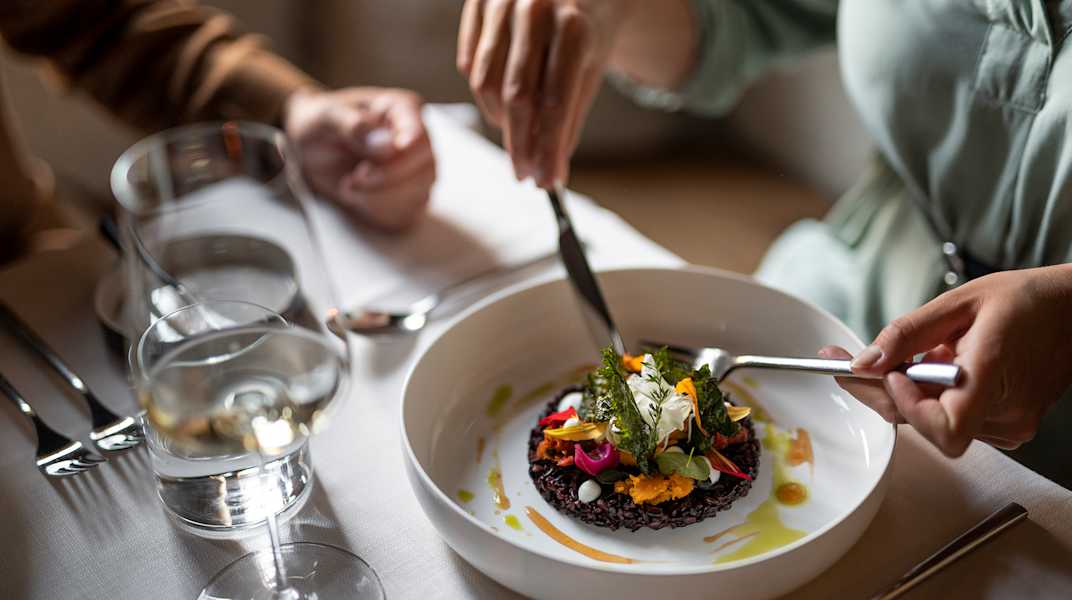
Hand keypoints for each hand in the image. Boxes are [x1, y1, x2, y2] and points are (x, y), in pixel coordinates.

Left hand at [283, 87, 435, 230]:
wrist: (312, 149)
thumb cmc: (322, 125)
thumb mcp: (325, 117)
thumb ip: (351, 124)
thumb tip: (385, 144)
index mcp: (401, 109)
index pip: (419, 128)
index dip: (413, 140)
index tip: (400, 147)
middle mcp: (416, 140)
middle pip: (425, 167)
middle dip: (387, 178)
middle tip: (355, 177)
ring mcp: (417, 171)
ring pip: (418, 194)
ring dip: (379, 197)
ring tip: (350, 185)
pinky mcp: (409, 197)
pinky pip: (407, 213)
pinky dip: (379, 211)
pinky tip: (360, 197)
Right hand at [457, 0, 636, 186]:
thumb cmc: (587, 29)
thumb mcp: (591, 70)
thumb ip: (570, 118)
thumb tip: (550, 169)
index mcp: (573, 27)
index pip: (555, 103)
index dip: (549, 148)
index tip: (546, 180)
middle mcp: (536, 9)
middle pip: (517, 97)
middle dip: (520, 144)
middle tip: (523, 175)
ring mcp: (502, 2)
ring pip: (486, 83)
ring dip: (500, 121)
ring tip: (517, 137)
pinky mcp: (477, 1)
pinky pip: (469, 64)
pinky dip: (483, 93)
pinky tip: (501, 104)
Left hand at [819, 265, 1071, 456]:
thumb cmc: (1025, 301)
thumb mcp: (958, 302)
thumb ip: (907, 334)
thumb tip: (864, 361)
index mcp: (993, 376)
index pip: (944, 428)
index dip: (908, 406)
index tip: (891, 374)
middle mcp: (1005, 412)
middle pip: (924, 423)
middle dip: (881, 391)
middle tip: (846, 361)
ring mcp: (1009, 424)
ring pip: (933, 422)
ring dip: (910, 392)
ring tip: (922, 354)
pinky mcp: (1007, 427)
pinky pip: (952, 420)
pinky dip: (933, 397)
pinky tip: (942, 368)